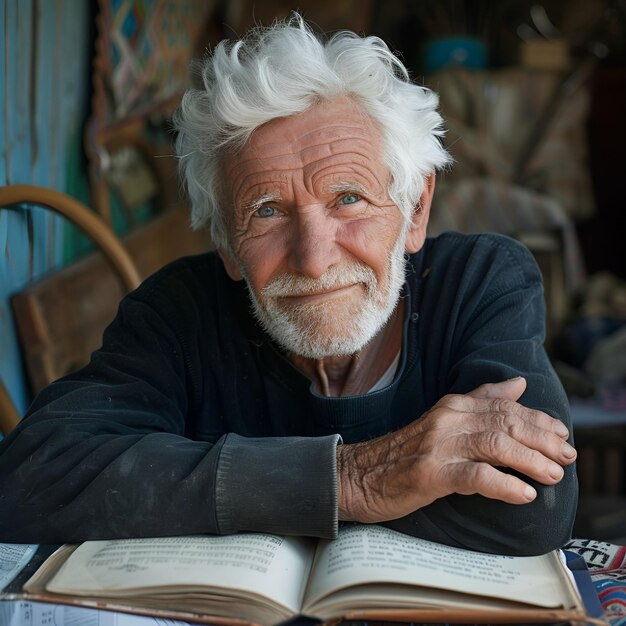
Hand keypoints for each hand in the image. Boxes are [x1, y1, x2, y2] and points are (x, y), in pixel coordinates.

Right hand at [336, 377, 576, 522]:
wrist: (359, 474)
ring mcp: (437, 446)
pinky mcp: (429, 473)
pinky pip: (474, 475)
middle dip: (542, 439)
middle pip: (505, 423)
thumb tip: (518, 385)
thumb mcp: (443, 420)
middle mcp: (447, 419)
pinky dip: (504, 484)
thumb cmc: (404, 453)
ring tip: (552, 475)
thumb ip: (481, 401)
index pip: (505, 406)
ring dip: (531, 460)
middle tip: (567, 457)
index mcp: (452, 406)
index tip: (561, 434)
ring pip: (495, 445)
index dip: (538, 419)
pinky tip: (523, 493)